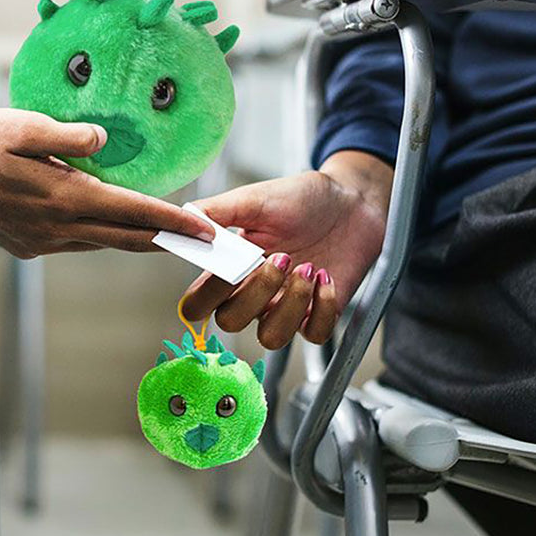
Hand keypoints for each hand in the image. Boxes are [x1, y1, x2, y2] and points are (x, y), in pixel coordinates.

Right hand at [0, 53, 213, 256]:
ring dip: (138, 240)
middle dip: (168, 240)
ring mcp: (41, 242)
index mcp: (60, 197)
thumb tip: (106, 142)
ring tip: (170, 234)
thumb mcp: (20, 125)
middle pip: (126, 238)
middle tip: (203, 242)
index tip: (204, 230)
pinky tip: (115, 227)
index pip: (131, 212)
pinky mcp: (28, 246)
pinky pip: (78, 244)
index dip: (172, 221)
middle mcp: (56, 228)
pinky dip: (104, 237)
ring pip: (103, 244)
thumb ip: (68, 135)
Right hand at [181, 151, 392, 348]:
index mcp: (230, 268)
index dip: (207, 294)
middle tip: (281, 257)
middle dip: (256, 292)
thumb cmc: (302, 198)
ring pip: (270, 337)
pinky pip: (313, 334)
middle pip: (230, 323)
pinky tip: (326, 277)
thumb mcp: (254, 198)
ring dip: (290, 304)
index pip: (197, 303)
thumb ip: (215, 211)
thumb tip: (184, 222)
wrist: (351, 200)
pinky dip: (323, 308)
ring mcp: (285, 306)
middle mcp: (253, 293)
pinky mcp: (318, 313)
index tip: (232, 263)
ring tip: (308, 267)